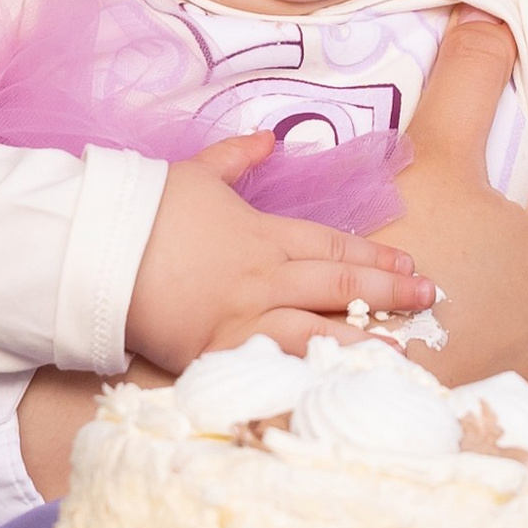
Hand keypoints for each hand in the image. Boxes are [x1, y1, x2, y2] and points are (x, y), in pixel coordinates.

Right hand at [125, 133, 437, 370]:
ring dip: (361, 341)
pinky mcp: (216, 352)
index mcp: (263, 234)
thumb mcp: (195, 173)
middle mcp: (264, 277)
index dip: (375, 256)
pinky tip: (333, 387)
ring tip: (399, 354)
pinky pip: (271, 366)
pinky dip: (305, 376)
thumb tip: (268, 139)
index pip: (334, 245)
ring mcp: (243, 317)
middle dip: (388, 293)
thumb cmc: (147, 210)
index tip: (408, 265)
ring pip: (316, 330)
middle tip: (428, 299)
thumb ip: (237, 157)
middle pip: (339, 286)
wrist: (99, 251)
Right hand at [394, 12, 527, 406]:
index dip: (501, 200)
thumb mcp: (432, 159)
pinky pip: (514, 383)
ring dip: (496, 318)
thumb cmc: (406, 275)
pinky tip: (442, 359)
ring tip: (436, 311)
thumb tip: (491, 17)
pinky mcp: (526, 429)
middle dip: (500, 261)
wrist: (364, 396)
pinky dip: (488, 369)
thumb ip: (468, 82)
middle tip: (438, 258)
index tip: (456, 211)